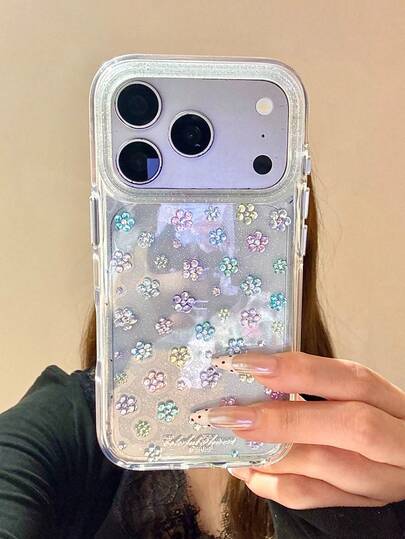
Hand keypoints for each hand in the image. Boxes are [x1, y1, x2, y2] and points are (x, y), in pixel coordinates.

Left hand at [190, 352, 404, 508]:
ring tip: (231, 441)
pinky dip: (273, 484)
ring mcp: (383, 478)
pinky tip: (248, 469)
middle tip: (230, 415)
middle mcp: (397, 441)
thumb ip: (323, 386)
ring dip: (270, 455)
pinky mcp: (363, 504)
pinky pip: (314, 497)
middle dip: (282, 419)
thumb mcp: (360, 397)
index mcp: (392, 401)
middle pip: (349, 426)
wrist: (404, 461)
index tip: (248, 364)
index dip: (299, 371)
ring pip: (326, 466)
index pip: (352, 380)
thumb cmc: (375, 419)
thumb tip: (259, 371)